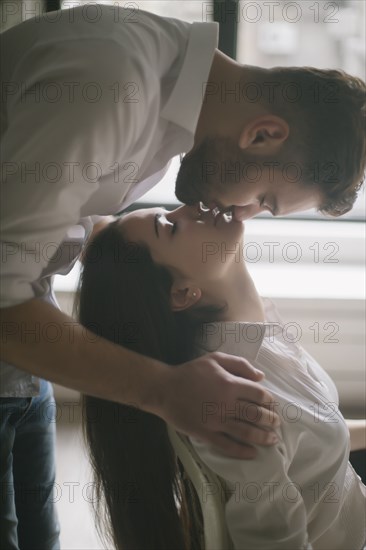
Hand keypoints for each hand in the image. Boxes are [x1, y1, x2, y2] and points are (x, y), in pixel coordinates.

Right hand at [160, 351, 280, 458]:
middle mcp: (226, 404)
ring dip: (262, 437)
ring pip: (246, 432)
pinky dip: (242, 451)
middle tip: (276, 423)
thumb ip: (239, 364)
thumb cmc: (190, 372)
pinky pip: (227, 445)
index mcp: (230, 384)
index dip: (269, 400)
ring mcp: (216, 421)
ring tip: (271, 439)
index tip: (272, 404)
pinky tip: (252, 453)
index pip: (258, 394)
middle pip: (256, 415)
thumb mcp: (215, 359)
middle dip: (270, 420)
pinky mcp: (206, 434)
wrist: (164, 389)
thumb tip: (260, 377)